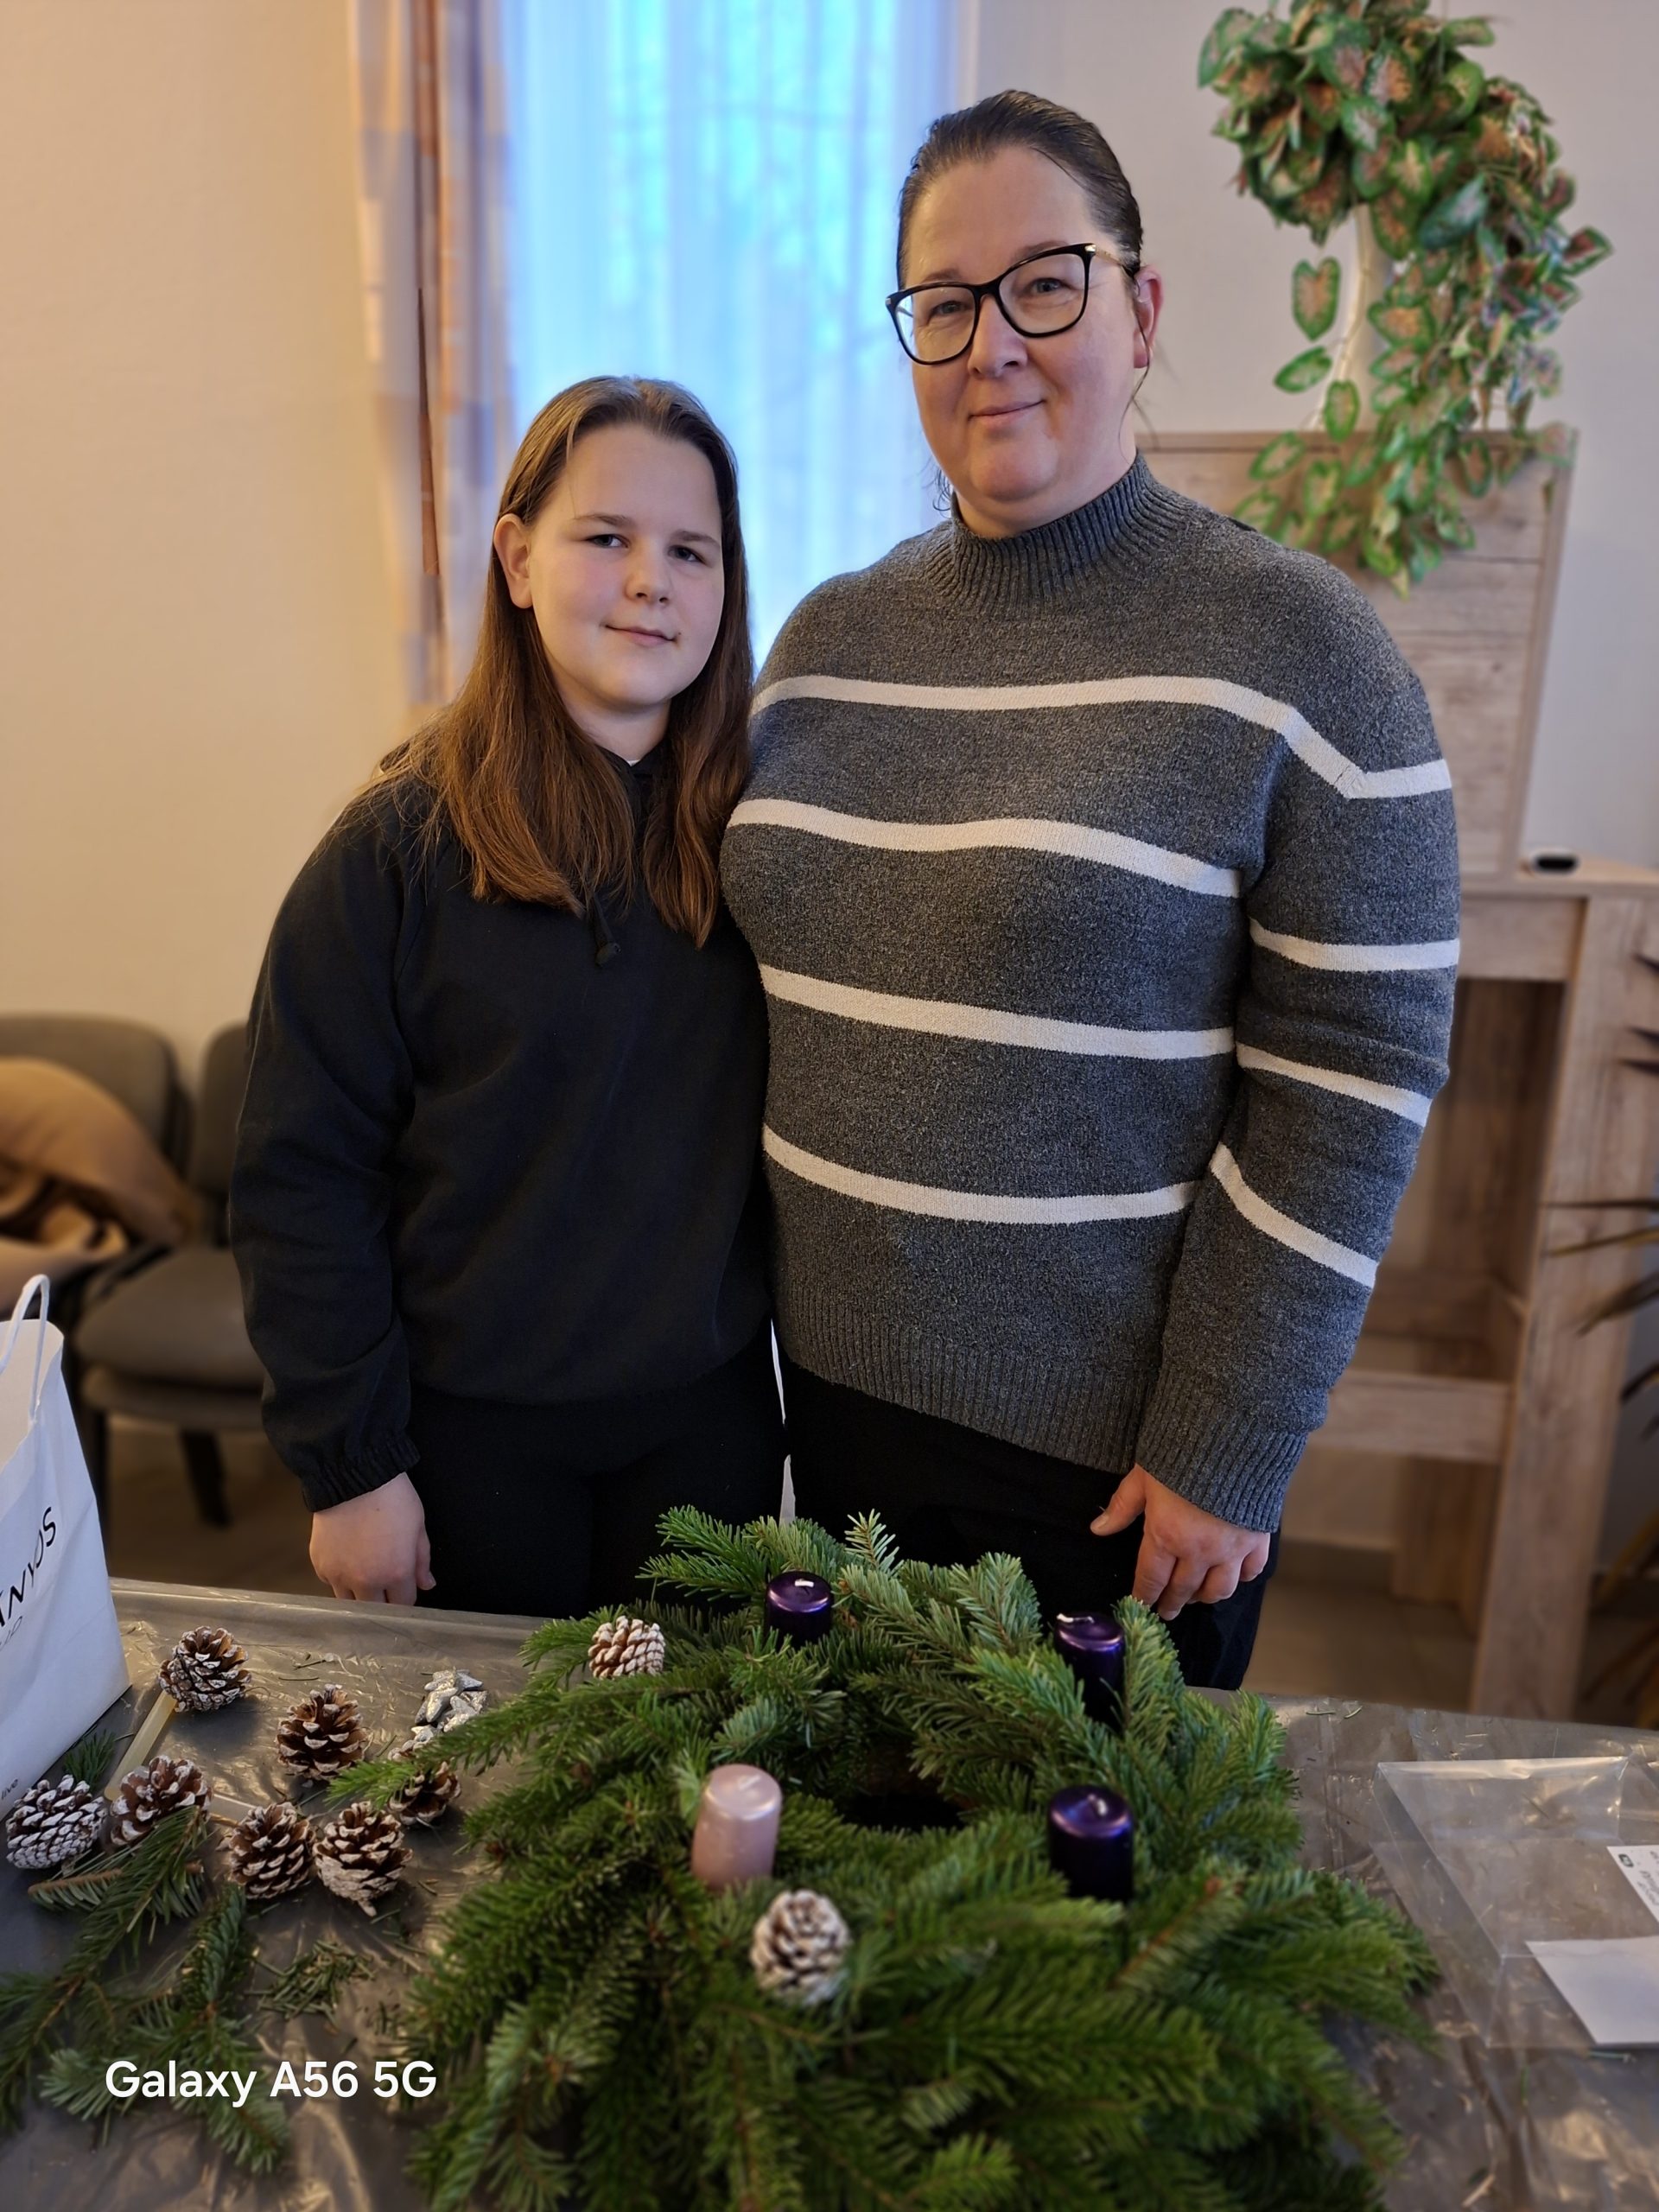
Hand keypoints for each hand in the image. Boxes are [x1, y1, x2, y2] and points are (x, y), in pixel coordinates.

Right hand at [309, 1472, 435, 1604]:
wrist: (354, 1478)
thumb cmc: (394, 1498)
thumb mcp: (418, 1526)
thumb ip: (422, 1561)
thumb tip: (427, 1585)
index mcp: (396, 1574)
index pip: (403, 1604)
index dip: (406, 1597)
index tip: (404, 1589)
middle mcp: (366, 1582)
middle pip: (375, 1609)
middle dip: (382, 1600)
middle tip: (384, 1585)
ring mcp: (339, 1576)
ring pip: (349, 1602)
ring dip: (359, 1593)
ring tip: (363, 1574)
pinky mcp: (320, 1566)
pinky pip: (331, 1582)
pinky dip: (339, 1577)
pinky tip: (346, 1560)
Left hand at [1090, 1464, 1270, 1619]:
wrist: (1233, 1437)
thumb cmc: (1181, 1452)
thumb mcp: (1143, 1477)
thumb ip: (1122, 1507)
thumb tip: (1098, 1529)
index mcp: (1166, 1536)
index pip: (1151, 1578)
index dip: (1144, 1595)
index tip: (1140, 1604)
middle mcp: (1199, 1551)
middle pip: (1183, 1589)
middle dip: (1172, 1603)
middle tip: (1166, 1611)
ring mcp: (1231, 1549)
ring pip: (1219, 1589)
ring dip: (1204, 1597)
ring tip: (1196, 1598)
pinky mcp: (1258, 1539)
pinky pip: (1252, 1571)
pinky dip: (1242, 1579)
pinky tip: (1234, 1577)